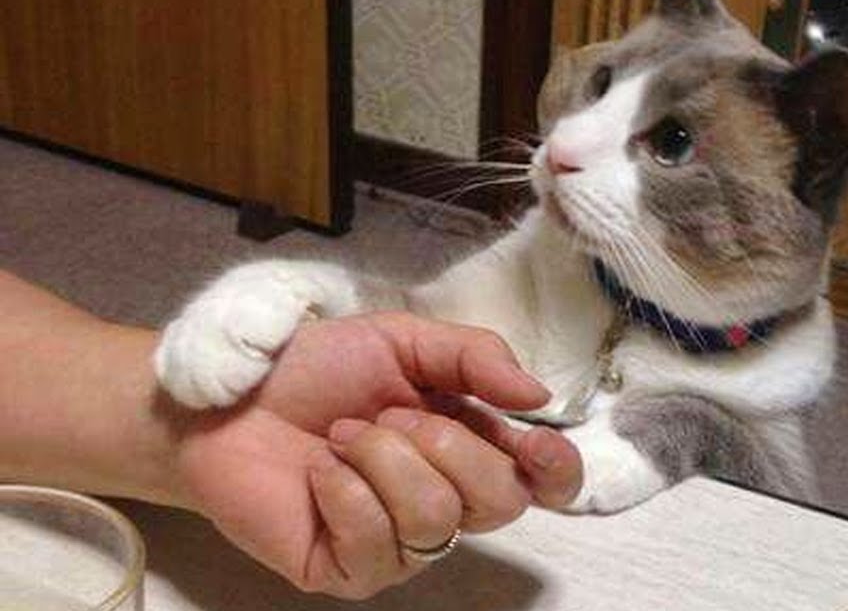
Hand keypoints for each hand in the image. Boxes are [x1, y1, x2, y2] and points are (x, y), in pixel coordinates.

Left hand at [170, 312, 581, 598]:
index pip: (542, 483)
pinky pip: (376, 540)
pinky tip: (318, 472)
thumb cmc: (315, 368)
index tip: (534, 440)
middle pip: (499, 500)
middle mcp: (445, 502)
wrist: (228, 398)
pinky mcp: (348, 571)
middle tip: (387, 414)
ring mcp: (399, 544)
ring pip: (436, 517)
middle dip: (444, 443)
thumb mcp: (403, 339)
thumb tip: (538, 395)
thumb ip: (475, 358)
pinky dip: (342, 489)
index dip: (555, 469)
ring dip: (382, 459)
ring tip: (340, 437)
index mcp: (470, 446)